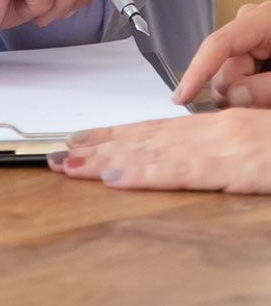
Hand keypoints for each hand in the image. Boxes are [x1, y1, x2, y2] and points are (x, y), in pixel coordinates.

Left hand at [49, 109, 270, 192]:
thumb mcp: (256, 151)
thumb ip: (224, 154)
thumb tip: (194, 161)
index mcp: (221, 128)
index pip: (156, 130)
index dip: (115, 136)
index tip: (79, 141)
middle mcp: (217, 131)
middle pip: (145, 139)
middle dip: (97, 148)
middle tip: (54, 156)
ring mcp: (226, 147)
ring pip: (153, 153)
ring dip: (105, 159)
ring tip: (68, 166)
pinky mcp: (238, 166)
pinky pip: (182, 172)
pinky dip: (144, 172)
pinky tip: (113, 177)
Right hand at [170, 1, 270, 107]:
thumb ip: (266, 88)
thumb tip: (233, 97)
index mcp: (263, 20)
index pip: (218, 44)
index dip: (197, 71)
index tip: (181, 96)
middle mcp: (253, 24)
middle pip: (224, 65)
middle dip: (239, 90)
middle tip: (266, 102)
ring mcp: (253, 35)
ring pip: (230, 72)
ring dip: (249, 90)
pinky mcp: (256, 47)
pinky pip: (241, 72)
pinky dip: (251, 88)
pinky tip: (267, 91)